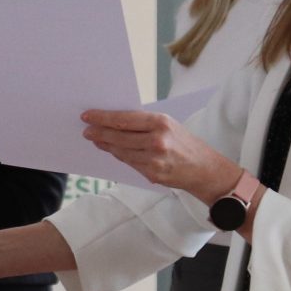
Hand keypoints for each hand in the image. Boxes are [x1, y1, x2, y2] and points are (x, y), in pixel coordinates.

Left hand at [81, 109, 236, 197]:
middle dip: (99, 133)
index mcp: (160, 123)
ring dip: (105, 145)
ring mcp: (154, 159)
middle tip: (86, 130)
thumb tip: (113, 121)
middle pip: (119, 136)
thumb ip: (143, 123)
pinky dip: (118, 155)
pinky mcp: (152, 174)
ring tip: (95, 139)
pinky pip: (129, 163)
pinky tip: (110, 150)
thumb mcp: (168, 125)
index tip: (88, 116)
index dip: (103, 118)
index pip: (124, 119)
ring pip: (121, 151)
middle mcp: (157, 141)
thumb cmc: (184, 142)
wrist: (204, 168)